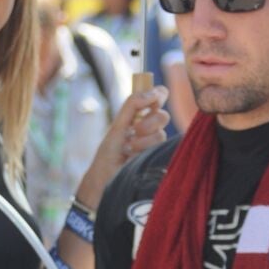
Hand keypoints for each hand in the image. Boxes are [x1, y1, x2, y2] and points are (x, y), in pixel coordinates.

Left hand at [79, 86, 169, 205]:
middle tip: (132, 132)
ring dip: (142, 141)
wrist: (105, 175)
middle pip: (163, 116)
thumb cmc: (109, 151)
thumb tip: (151, 92)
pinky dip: (144, 149)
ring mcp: (156, 144)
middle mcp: (151, 128)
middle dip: (148, 123)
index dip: (159, 94)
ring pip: (161, 134)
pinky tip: (134, 156)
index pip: (159, 97)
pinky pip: (159, 146)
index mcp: (142, 115)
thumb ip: (133, 104)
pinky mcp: (159, 157)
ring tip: (128, 149)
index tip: (153, 98)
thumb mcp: (118, 124)